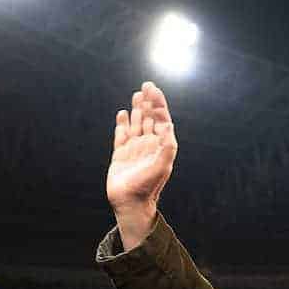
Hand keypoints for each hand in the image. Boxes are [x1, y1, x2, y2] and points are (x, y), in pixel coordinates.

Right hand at [106, 81, 177, 248]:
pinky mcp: (121, 155)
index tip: (153, 90)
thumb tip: (167, 123)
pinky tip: (123, 114)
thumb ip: (167, 145)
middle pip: (150, 118)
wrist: (131, 203)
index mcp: (160, 146)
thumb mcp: (162, 165)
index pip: (161, 120)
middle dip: (149, 102)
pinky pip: (121, 135)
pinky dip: (122, 124)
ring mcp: (134, 149)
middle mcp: (148, 145)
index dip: (158, 104)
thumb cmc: (148, 186)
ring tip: (137, 95)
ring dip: (138, 110)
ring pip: (137, 124)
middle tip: (147, 85)